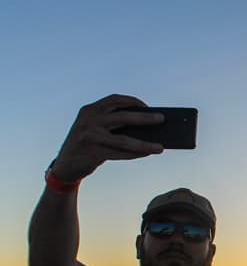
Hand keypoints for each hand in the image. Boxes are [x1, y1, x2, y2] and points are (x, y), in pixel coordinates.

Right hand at [51, 94, 165, 181]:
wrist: (65, 166)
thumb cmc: (87, 144)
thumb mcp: (95, 129)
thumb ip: (113, 125)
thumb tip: (147, 128)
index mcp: (89, 110)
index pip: (114, 100)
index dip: (132, 101)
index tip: (147, 107)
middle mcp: (89, 121)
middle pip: (123, 117)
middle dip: (145, 118)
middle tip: (162, 119)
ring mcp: (90, 137)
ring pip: (124, 140)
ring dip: (145, 144)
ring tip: (161, 147)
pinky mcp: (93, 153)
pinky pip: (120, 154)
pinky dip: (136, 153)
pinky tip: (147, 153)